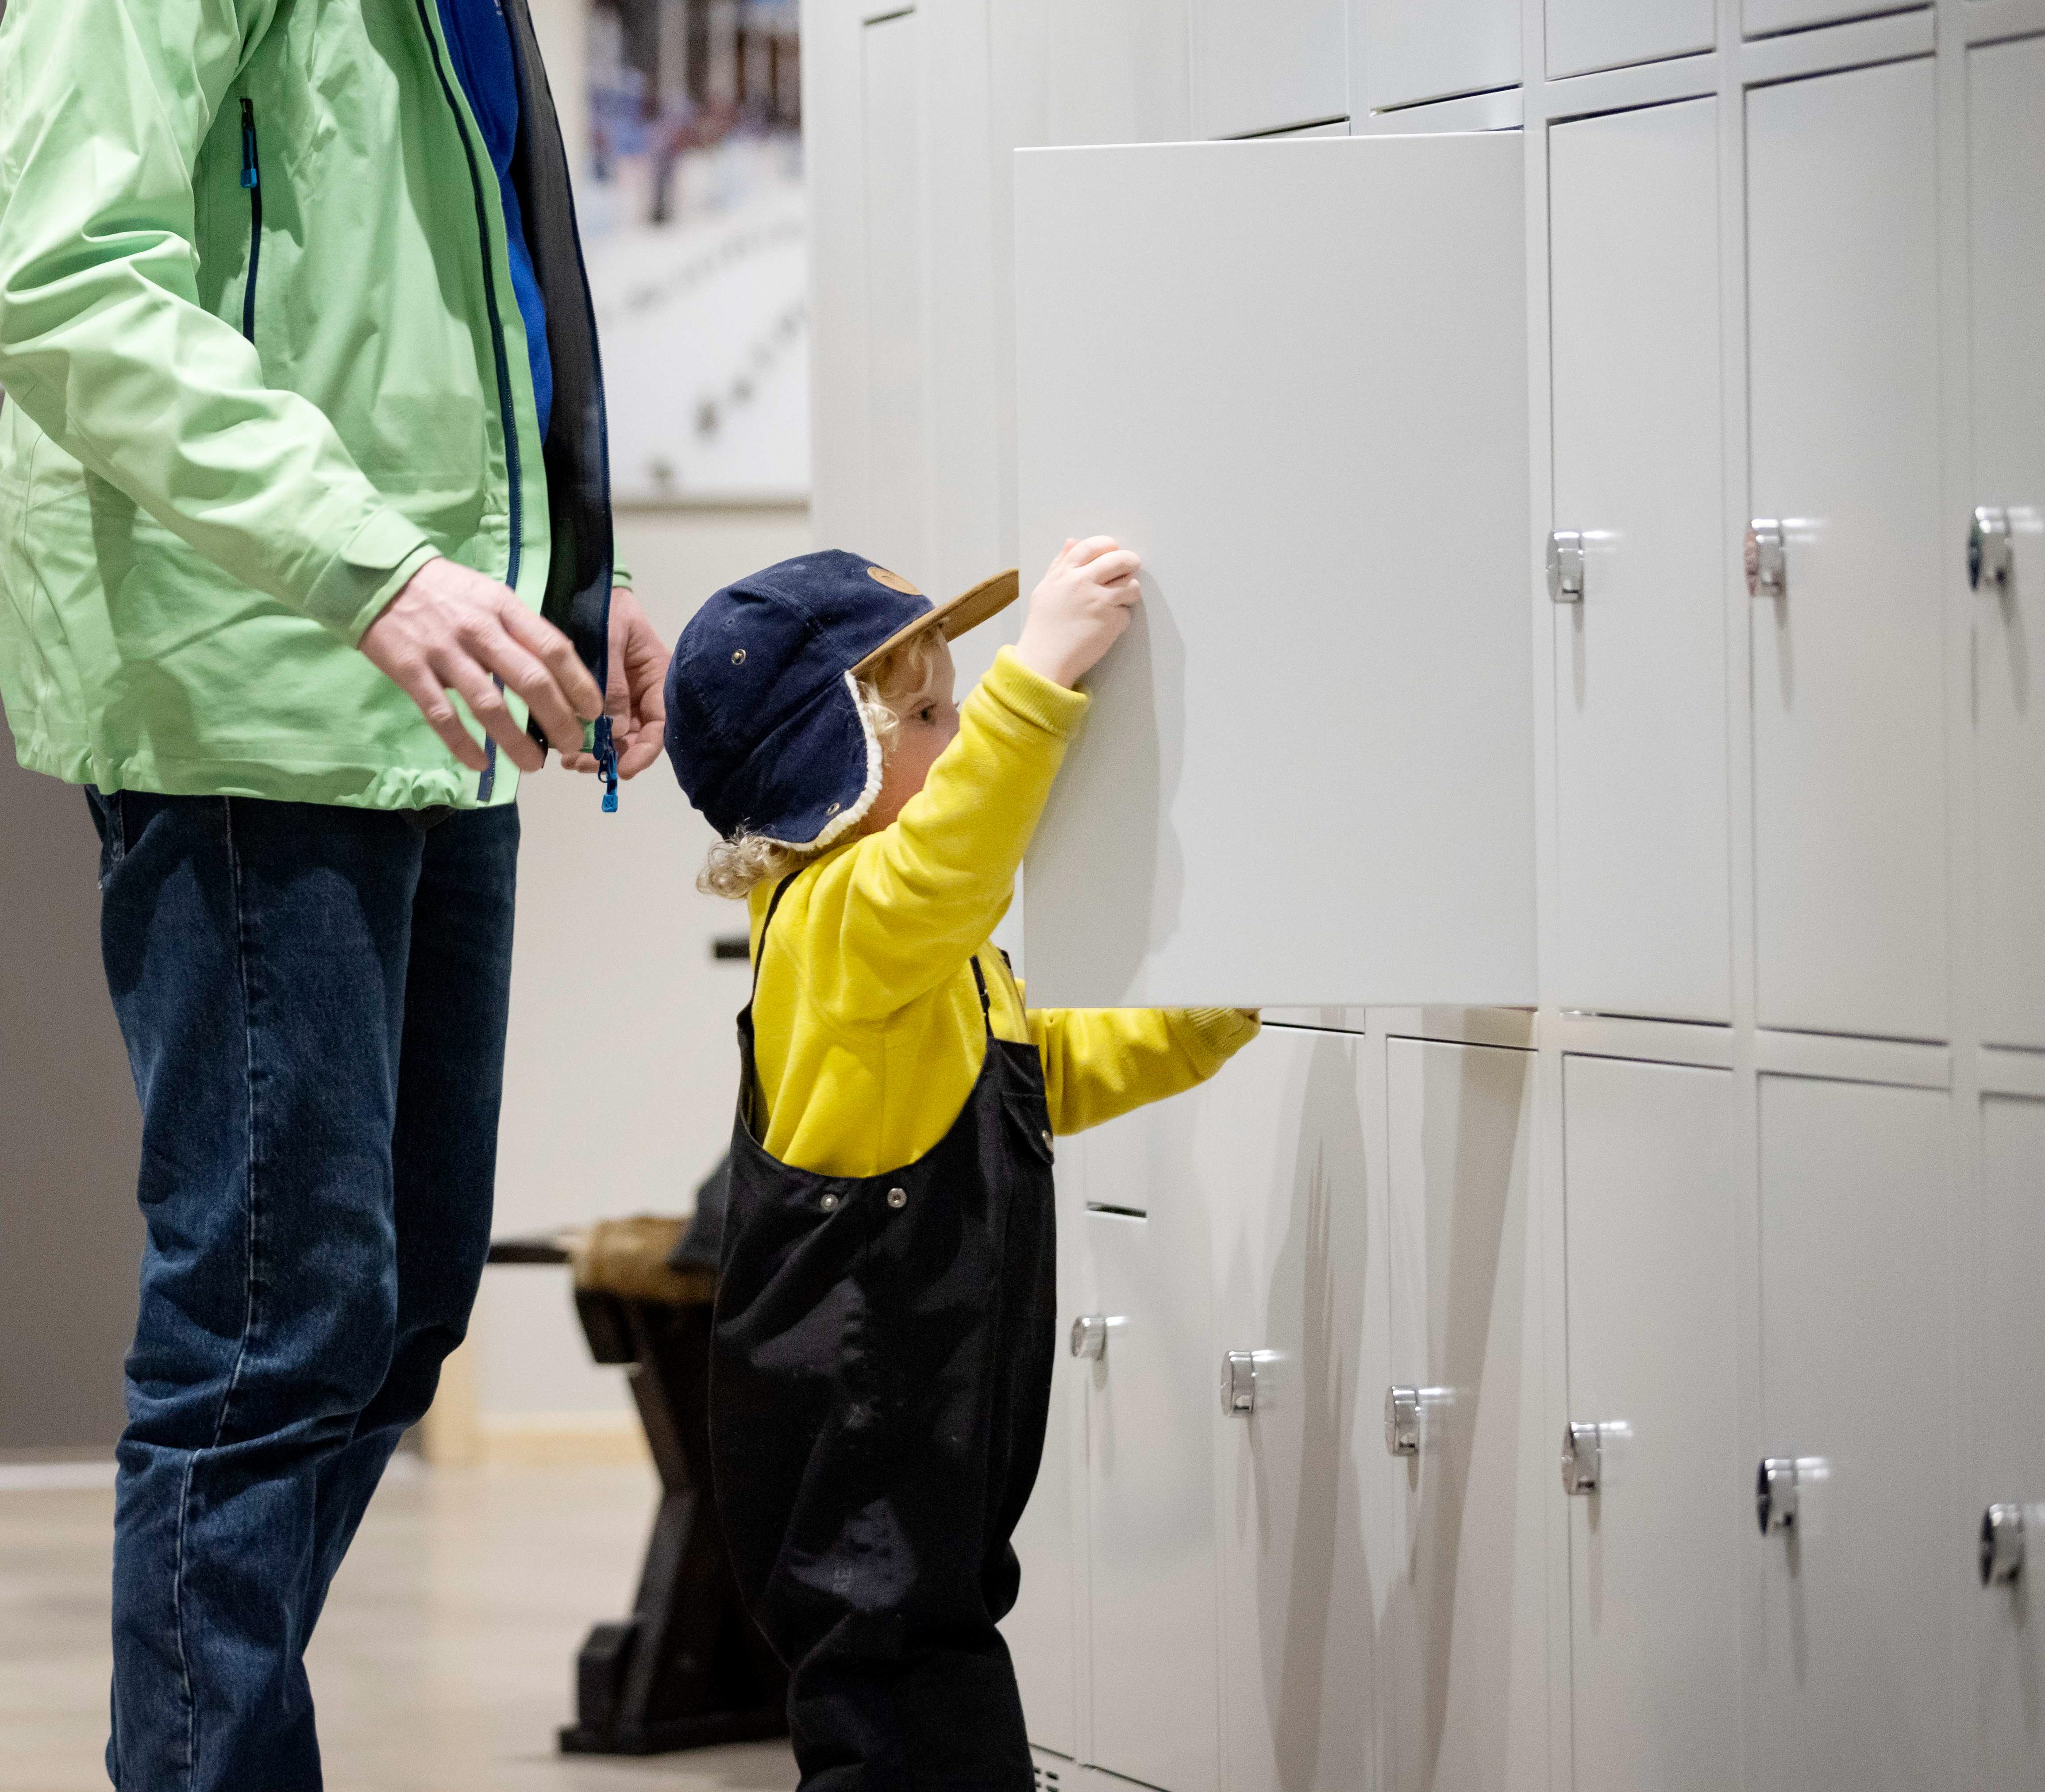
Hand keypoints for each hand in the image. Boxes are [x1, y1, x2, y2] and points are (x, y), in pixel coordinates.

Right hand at [359, 557, 602, 773]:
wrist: (379, 576)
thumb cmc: (445, 591)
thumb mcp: (490, 596)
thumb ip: (519, 630)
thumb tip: (555, 675)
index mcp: (504, 607)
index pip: (553, 649)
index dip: (579, 684)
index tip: (592, 711)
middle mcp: (479, 629)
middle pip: (530, 681)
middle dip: (558, 720)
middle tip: (572, 745)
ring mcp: (444, 651)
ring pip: (489, 706)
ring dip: (516, 742)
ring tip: (534, 765)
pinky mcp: (411, 671)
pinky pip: (442, 715)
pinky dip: (463, 744)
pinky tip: (481, 765)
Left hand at [560, 588, 669, 780]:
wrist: (582, 590)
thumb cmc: (606, 609)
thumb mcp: (611, 640)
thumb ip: (614, 683)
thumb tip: (614, 730)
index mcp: (659, 678)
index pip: (661, 723)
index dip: (645, 750)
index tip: (624, 768)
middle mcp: (643, 695)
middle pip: (637, 738)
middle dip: (614, 756)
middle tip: (583, 764)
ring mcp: (621, 699)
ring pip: (615, 738)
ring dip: (596, 753)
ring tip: (571, 760)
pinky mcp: (598, 700)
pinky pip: (595, 728)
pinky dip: (582, 740)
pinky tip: (565, 747)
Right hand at [1012, 536, 1141, 688]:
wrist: (1045, 659)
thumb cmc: (1043, 627)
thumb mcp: (1045, 588)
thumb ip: (1060, 564)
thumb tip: (1073, 541)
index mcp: (1065, 573)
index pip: (1092, 546)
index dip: (1107, 545)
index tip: (1113, 550)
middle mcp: (1082, 582)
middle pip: (1118, 560)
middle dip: (1130, 561)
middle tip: (1132, 565)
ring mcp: (1099, 601)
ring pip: (1131, 586)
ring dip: (1130, 591)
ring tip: (1121, 599)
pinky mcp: (1111, 621)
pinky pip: (1126, 613)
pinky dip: (1120, 619)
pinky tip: (1106, 626)